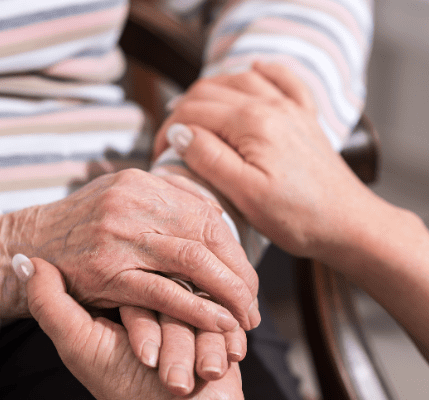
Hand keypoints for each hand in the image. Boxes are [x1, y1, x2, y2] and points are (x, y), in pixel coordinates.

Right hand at [0, 168, 258, 333]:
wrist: (28, 242)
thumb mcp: (122, 199)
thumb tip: (214, 217)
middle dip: (238, 274)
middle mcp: (133, 201)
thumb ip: (166, 203)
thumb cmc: (82, 227)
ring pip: (191, 261)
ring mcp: (119, 234)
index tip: (248, 278)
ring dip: (226, 293)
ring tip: (245, 319)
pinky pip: (162, 290)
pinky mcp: (107, 270)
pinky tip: (219, 325)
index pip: (207, 214)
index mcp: (142, 183)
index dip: (234, 250)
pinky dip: (195, 309)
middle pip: (206, 236)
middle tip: (254, 305)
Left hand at [23, 257, 258, 399]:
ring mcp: (190, 312)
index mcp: (122, 301)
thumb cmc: (127, 391)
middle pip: (172, 295)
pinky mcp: (218, 322)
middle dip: (172, 344)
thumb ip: (49, 301)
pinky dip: (215, 351)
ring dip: (193, 352)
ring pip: (199, 307)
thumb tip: (26, 260)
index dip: (141, 326)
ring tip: (184, 383)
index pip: (136, 284)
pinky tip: (210, 371)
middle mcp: (156, 302)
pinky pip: (225, 317)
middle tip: (163, 377)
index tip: (142, 360)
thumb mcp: (79, 345)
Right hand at [155, 62, 378, 260]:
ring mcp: (290, 109)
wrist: (347, 224)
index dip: (167, 131)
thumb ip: (209, 158)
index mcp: (252, 124)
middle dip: (182, 112)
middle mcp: (271, 106)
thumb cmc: (298, 217)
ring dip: (211, 90)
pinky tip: (255, 69)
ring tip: (194, 111)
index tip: (158, 154)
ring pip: (240, 79)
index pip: (193, 113)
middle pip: (211, 92)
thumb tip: (180, 132)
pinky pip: (284, 79)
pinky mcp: (304, 119)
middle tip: (170, 141)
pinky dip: (264, 71)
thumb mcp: (245, 195)